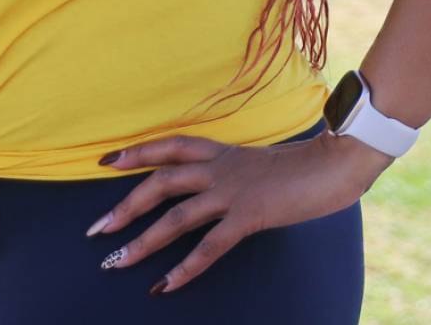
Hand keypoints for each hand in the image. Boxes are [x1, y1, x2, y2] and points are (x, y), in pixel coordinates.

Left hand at [86, 130, 391, 295]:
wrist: (333, 164)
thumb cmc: (299, 167)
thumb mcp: (256, 164)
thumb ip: (230, 172)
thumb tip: (210, 188)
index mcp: (221, 151)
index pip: (169, 145)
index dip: (137, 152)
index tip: (106, 162)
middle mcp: (220, 167)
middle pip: (161, 181)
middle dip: (126, 205)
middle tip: (96, 229)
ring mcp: (233, 191)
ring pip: (177, 216)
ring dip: (143, 241)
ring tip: (115, 262)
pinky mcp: (250, 215)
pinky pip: (210, 246)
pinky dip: (185, 267)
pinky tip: (166, 286)